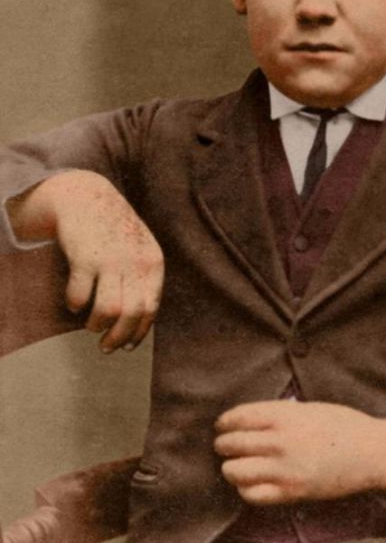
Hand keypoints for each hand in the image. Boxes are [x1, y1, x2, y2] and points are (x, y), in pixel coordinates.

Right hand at [8, 170, 163, 351]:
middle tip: (106, 347)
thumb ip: (142, 280)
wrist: (87, 195)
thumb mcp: (139, 249)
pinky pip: (80, 296)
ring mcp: (111, 260)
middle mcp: (136, 262)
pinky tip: (74, 303)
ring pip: (109, 311)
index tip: (127, 346)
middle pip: (132, 314)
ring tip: (91, 325)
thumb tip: (139, 322)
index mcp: (153, 263)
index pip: (151, 309)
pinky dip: (76, 305)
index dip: (138, 332)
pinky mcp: (85, 258)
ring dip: (97, 325)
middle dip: (118, 338)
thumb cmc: (114, 229)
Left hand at [214, 400, 385, 504]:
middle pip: (230, 444)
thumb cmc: (343, 425)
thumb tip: (247, 420)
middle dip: (223, 445)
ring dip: (231, 468)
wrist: (372, 452)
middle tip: (226, 447)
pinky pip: (251, 495)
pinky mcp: (291, 493)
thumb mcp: (308, 408)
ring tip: (238, 465)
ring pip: (234, 471)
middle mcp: (279, 441)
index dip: (224, 423)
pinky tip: (253, 483)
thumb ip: (277, 414)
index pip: (236, 418)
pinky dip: (246, 489)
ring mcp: (284, 469)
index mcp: (283, 415)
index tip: (222, 426)